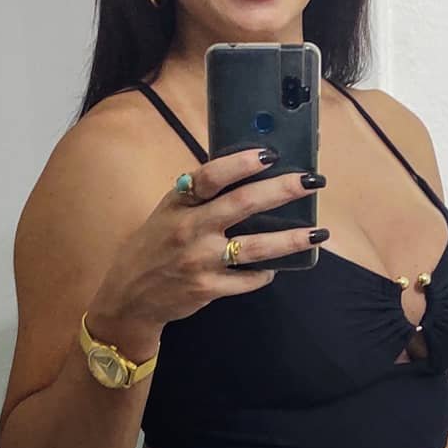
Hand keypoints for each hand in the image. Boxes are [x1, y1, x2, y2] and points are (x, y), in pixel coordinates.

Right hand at [95, 149, 328, 327]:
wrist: (130, 294)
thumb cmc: (156, 245)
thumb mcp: (169, 211)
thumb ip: (201, 195)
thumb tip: (249, 171)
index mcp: (179, 202)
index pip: (211, 176)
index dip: (242, 163)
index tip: (270, 154)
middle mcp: (189, 229)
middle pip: (243, 205)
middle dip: (282, 190)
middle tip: (312, 182)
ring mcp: (199, 261)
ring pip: (255, 248)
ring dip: (291, 240)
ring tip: (318, 233)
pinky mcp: (207, 288)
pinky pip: (248, 280)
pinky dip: (266, 273)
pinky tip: (279, 266)